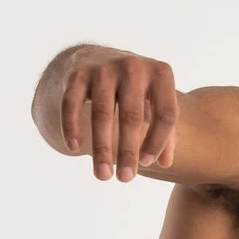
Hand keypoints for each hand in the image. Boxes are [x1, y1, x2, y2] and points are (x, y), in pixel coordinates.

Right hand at [60, 50, 179, 180]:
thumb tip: (165, 163)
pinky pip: (72, 102)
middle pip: (132, 116)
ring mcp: (104, 68)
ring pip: (101, 113)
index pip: (165, 113)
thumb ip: (167, 133)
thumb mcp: (158, 105)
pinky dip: (71, 126)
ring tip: (102, 175)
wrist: (102, 58)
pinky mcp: (78, 73)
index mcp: (160, 74)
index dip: (157, 141)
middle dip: (128, 151)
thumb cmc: (138, 92)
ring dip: (102, 148)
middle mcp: (133, 66)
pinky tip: (73, 148)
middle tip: (125, 179)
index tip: (147, 164)